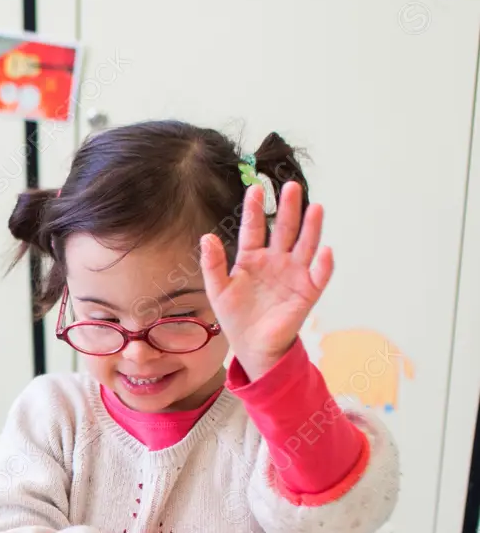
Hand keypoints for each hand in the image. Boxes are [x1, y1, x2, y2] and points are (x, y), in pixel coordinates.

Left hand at [200, 181, 333, 380]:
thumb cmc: (235, 317)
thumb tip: (207, 237)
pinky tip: (325, 251)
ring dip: (311, 228)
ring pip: (305, 245)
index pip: (255, 228)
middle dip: (288, 208)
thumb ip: (212, 264)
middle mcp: (276, 261)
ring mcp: (293, 274)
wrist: (252, 347)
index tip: (255, 188)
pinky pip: (318, 276)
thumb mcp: (218, 290)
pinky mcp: (307, 292)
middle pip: (284, 229)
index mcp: (252, 257)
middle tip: (290, 186)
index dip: (255, 209)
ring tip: (315, 207)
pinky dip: (324, 264)